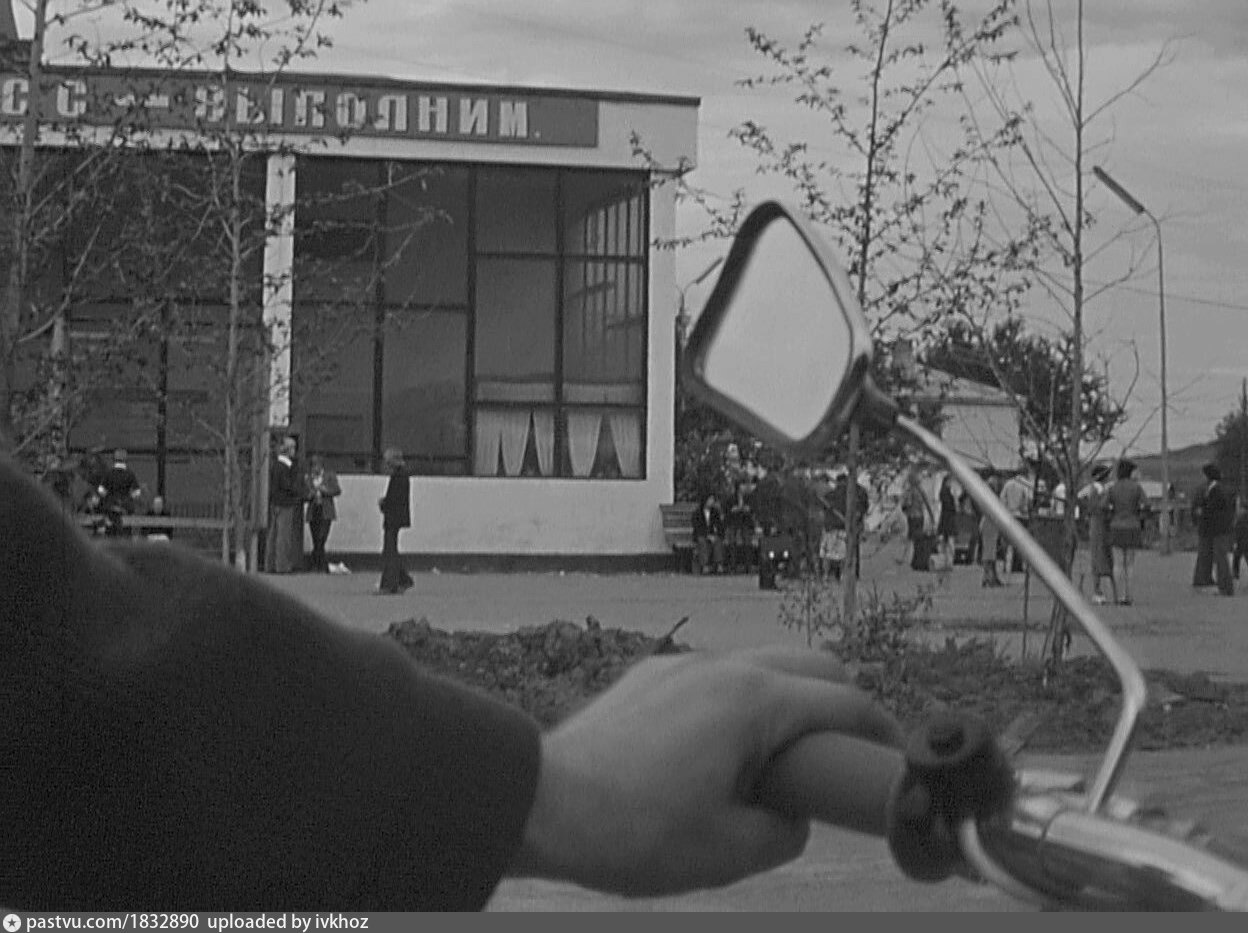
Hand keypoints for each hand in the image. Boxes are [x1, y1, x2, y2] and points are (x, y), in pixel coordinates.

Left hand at [510, 648, 901, 896]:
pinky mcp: (651, 675)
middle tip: (841, 758)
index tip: (893, 758)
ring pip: (763, 665)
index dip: (881, 732)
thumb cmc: (634, 830)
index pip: (845, 702)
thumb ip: (786, 830)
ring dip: (788, 700)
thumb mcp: (731, 852)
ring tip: (779, 759)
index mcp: (754, 701)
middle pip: (812, 665)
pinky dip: (740, 701)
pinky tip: (722, 750)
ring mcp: (683, 665)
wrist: (544, 804)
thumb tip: (792, 815)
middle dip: (841, 705)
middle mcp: (723, 667)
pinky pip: (716, 676)